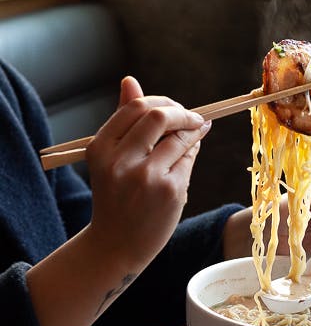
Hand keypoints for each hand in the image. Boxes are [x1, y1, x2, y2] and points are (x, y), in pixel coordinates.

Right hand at [86, 76, 211, 269]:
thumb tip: (130, 80)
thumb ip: (124, 122)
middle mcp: (120, 160)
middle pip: (159, 115)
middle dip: (182, 112)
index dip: (161, 101)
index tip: (174, 108)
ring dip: (193, 131)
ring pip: (179, 137)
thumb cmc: (117, 197)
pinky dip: (193, 150)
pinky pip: (189, 158)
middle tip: (193, 117)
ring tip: (195, 133)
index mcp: (100, 148)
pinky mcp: (169, 190)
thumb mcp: (111, 159)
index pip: (135, 107)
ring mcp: (146, 176)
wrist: (117, 245)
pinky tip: (192, 152)